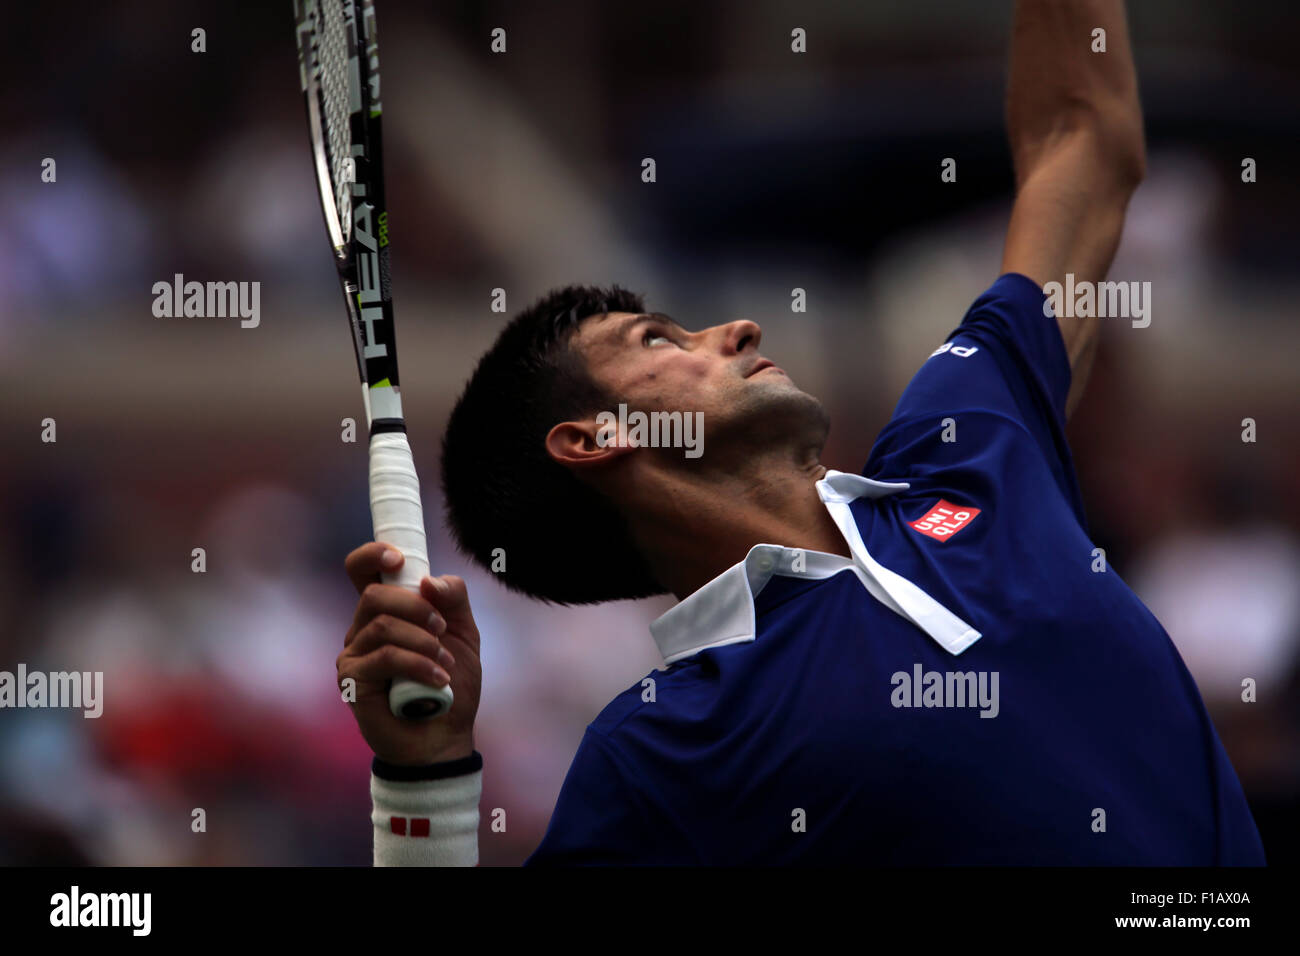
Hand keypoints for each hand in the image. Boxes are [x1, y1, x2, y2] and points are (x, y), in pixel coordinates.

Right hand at [337, 542, 482, 764]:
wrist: (447, 736)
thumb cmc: (452, 683)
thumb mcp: (463, 633)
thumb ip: (453, 598)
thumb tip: (428, 582)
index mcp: (386, 611)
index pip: (361, 570)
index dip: (372, 554)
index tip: (398, 559)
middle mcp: (362, 629)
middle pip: (375, 594)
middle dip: (416, 607)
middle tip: (441, 630)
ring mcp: (353, 655)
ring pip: (383, 625)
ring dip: (424, 642)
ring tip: (445, 665)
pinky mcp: (352, 682)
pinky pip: (384, 657)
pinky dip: (418, 664)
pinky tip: (438, 681)